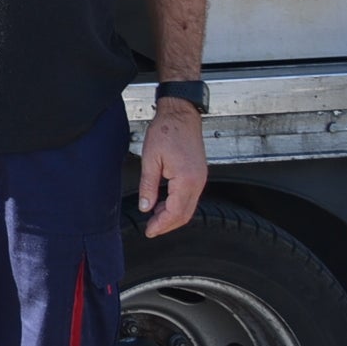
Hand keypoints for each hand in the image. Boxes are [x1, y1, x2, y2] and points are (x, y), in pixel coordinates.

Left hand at [137, 100, 206, 237]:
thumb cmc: (166, 131)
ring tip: (154, 217)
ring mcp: (200, 178)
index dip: (162, 225)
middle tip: (151, 228)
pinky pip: (190, 196)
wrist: (180, 115)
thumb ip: (148, 186)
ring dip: (173, 215)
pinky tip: (164, 203)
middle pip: (185, 214)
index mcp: (186, 180)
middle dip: (168, 224)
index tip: (149, 231)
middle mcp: (198, 181)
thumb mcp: (150, 159)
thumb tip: (145, 207)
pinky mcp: (199, 174)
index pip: (175, 212)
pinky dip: (178, 204)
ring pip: (189, 206)